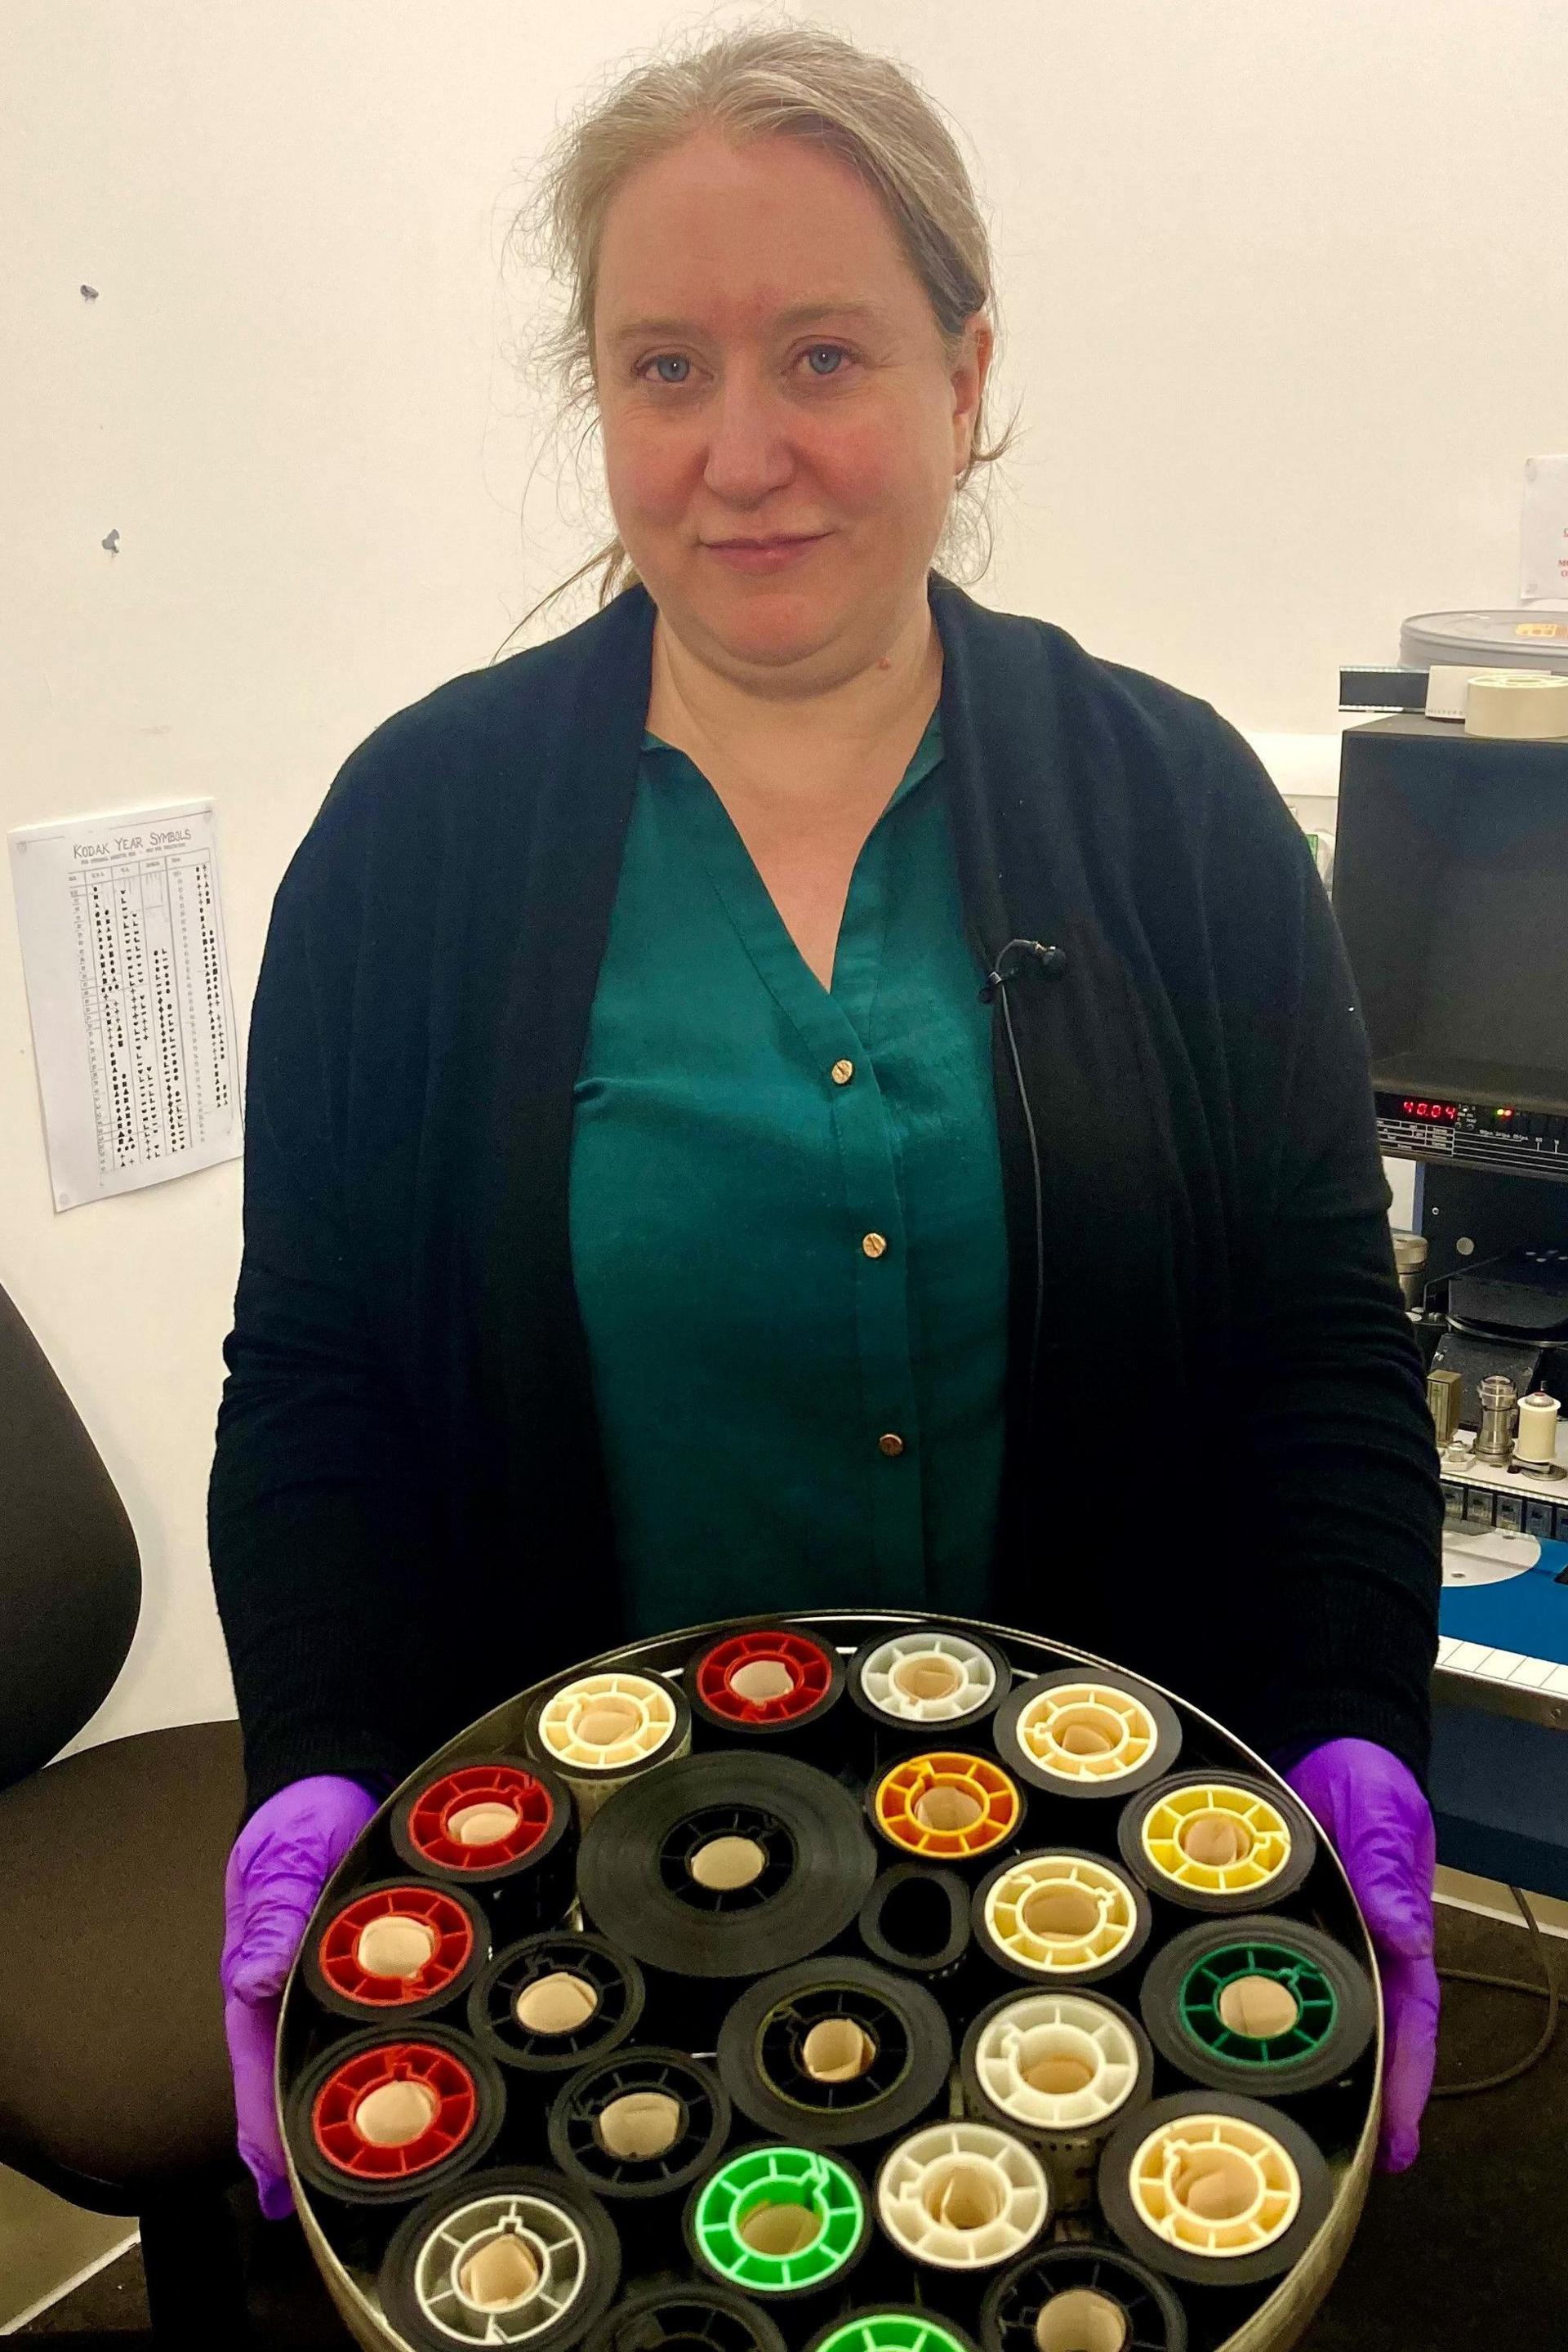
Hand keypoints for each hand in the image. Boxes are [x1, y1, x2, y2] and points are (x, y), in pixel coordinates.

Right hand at [220, 1774, 385, 2218]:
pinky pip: (387, 2019)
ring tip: (374, 2176)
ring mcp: (339, 1974)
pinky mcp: (383, 1959)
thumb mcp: (287, 1855)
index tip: (277, 2187)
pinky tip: (419, 2089)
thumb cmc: (307, 1807)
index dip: (267, 2128)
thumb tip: (252, 1979)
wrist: (347, 1764)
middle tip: (333, 2203)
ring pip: (341, 2053)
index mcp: (261, 1970)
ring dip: (352, 2108)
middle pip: (295, 2075)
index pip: (257, 2063)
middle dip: (311, 2140)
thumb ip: (272, 1915)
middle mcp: (297, 1983)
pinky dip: (398, 2057)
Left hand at [1283, 1737, 1439, 2172]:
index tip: (1399, 2134)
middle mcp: (1366, 1939)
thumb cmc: (1360, 1770)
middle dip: (1369, 2099)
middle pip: (1373, 2032)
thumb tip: (1407, 1937)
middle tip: (1356, 2163)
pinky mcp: (1282, 1918)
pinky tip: (1253, 2056)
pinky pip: (1280, 1977)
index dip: (1406, 2077)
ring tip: (1309, 2134)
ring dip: (1322, 2071)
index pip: (1410, 2015)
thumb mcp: (1378, 1811)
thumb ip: (1388, 1870)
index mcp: (1398, 1925)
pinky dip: (1272, 2020)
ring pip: (1325, 2013)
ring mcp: (1325, 1931)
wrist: (1318, 1732)